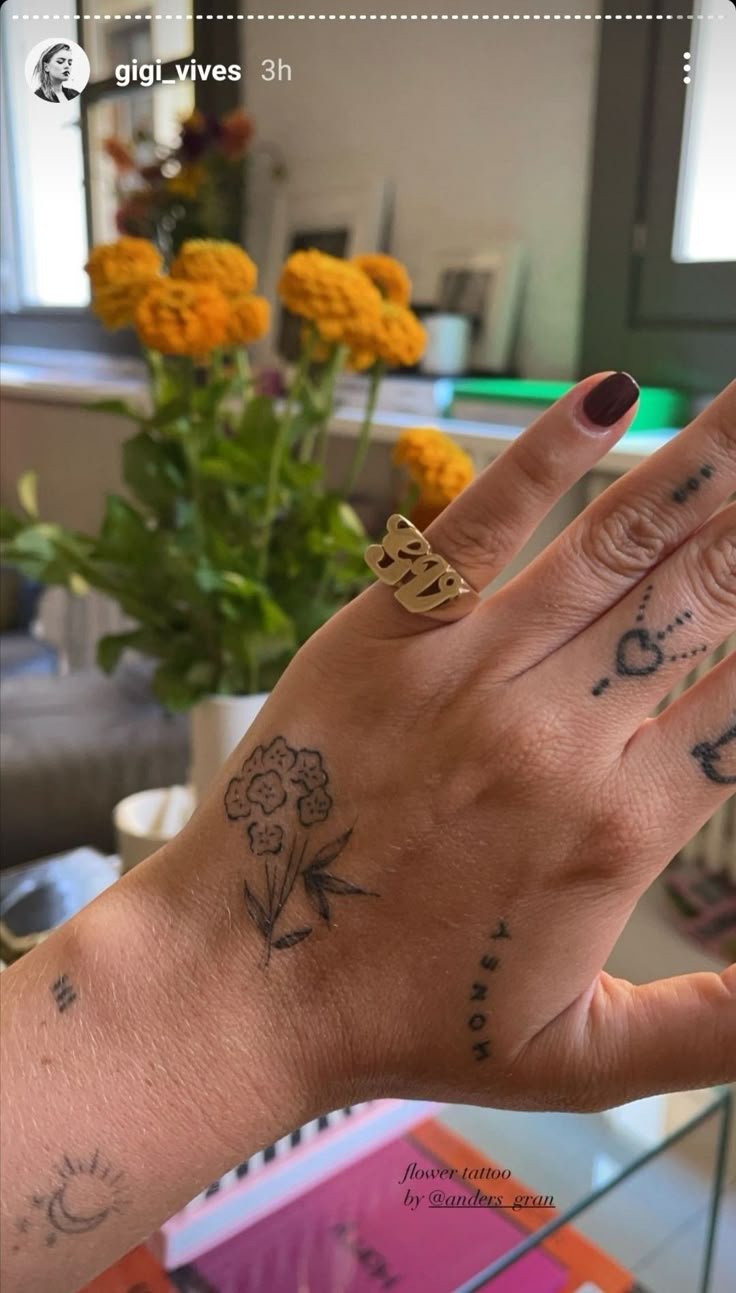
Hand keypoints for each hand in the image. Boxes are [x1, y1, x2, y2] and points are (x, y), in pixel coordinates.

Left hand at [184, 372, 734, 1116]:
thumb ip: (714, 1026)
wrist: (244, 983)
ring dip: (706, 463)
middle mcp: (558, 734)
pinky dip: (542, 458)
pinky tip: (608, 394)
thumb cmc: (407, 1021)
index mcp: (619, 828)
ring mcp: (467, 672)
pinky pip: (475, 530)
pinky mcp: (384, 634)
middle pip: (707, 597)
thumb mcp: (580, 1061)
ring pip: (617, 547)